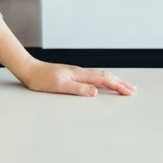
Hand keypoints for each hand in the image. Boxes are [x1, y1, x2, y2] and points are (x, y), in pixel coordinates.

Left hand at [19, 58, 135, 96]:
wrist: (29, 70)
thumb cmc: (41, 80)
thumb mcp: (59, 86)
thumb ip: (78, 89)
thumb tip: (96, 92)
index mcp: (79, 74)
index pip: (104, 79)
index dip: (118, 86)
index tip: (129, 92)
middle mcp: (80, 72)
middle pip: (105, 76)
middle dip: (120, 83)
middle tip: (133, 90)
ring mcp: (76, 73)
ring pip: (100, 76)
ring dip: (113, 81)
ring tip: (122, 86)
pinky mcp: (72, 75)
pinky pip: (93, 78)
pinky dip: (103, 81)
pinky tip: (102, 84)